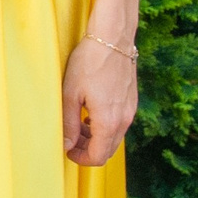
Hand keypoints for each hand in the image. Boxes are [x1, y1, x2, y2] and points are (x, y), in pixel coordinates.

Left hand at [62, 34, 136, 167]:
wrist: (112, 38)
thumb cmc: (88, 63)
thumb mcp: (70, 94)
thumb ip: (68, 124)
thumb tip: (66, 145)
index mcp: (108, 122)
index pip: (99, 157)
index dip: (81, 159)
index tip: (68, 151)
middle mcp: (124, 120)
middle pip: (108, 150)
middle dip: (88, 150)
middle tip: (70, 139)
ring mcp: (130, 110)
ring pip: (114, 137)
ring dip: (96, 138)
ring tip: (78, 124)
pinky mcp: (131, 101)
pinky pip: (119, 124)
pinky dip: (105, 126)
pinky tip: (90, 112)